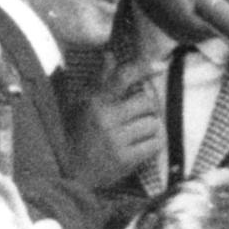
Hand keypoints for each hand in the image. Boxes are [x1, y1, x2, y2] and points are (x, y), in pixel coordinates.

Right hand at [71, 54, 163, 187]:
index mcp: (95, 102)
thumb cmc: (75, 135)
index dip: (143, 68)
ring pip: (153, 124)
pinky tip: (143, 146)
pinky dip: (153, 144)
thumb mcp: (82, 104)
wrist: (70, 173)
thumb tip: (110, 54)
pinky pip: (154, 145)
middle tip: (142, 115)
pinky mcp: (124, 160)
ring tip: (140, 133)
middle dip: (148, 108)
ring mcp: (115, 140)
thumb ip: (100, 81)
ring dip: (151, 128)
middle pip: (147, 102)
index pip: (123, 77)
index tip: (159, 67)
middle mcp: (105, 119)